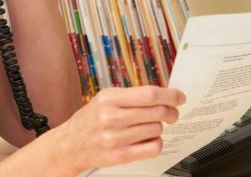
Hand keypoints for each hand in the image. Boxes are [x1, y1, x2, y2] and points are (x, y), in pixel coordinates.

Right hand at [53, 86, 185, 171]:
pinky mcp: (120, 156)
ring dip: (159, 128)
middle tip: (172, 113)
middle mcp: (111, 118)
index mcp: (109, 99)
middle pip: (157, 112)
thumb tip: (163, 95)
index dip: (170, 95)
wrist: (70, 144)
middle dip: (171, 112)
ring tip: (150, 127)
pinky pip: (152, 148)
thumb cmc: (91, 120)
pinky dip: (157, 143)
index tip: (179, 97)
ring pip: (156, 130)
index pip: (149, 94)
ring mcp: (115, 138)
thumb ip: (132, 96)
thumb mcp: (106, 99)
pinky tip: (148, 139)